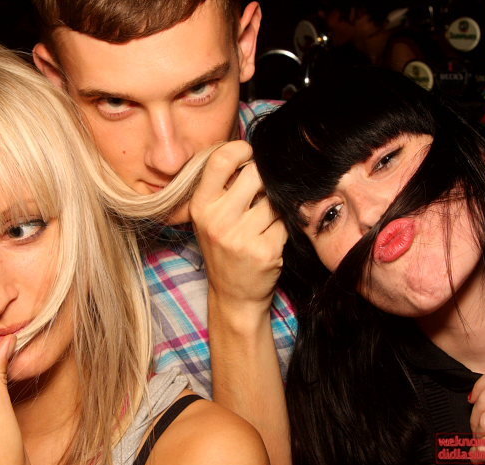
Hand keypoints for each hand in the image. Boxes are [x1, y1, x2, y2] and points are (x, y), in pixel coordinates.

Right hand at [189, 141, 286, 328]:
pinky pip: (285, 221)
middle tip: (261, 192)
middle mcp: (216, 220)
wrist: (234, 295)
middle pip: (255, 173)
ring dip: (275, 205)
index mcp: (200, 205)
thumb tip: (252, 150)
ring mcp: (241, 237)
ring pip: (274, 198)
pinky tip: (271, 238)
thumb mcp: (210, 216)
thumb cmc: (224, 248)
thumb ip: (223, 185)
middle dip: (264, 178)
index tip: (249, 156)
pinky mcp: (265, 251)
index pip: (221, 159)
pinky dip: (282, 226)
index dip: (242, 149)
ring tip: (264, 221)